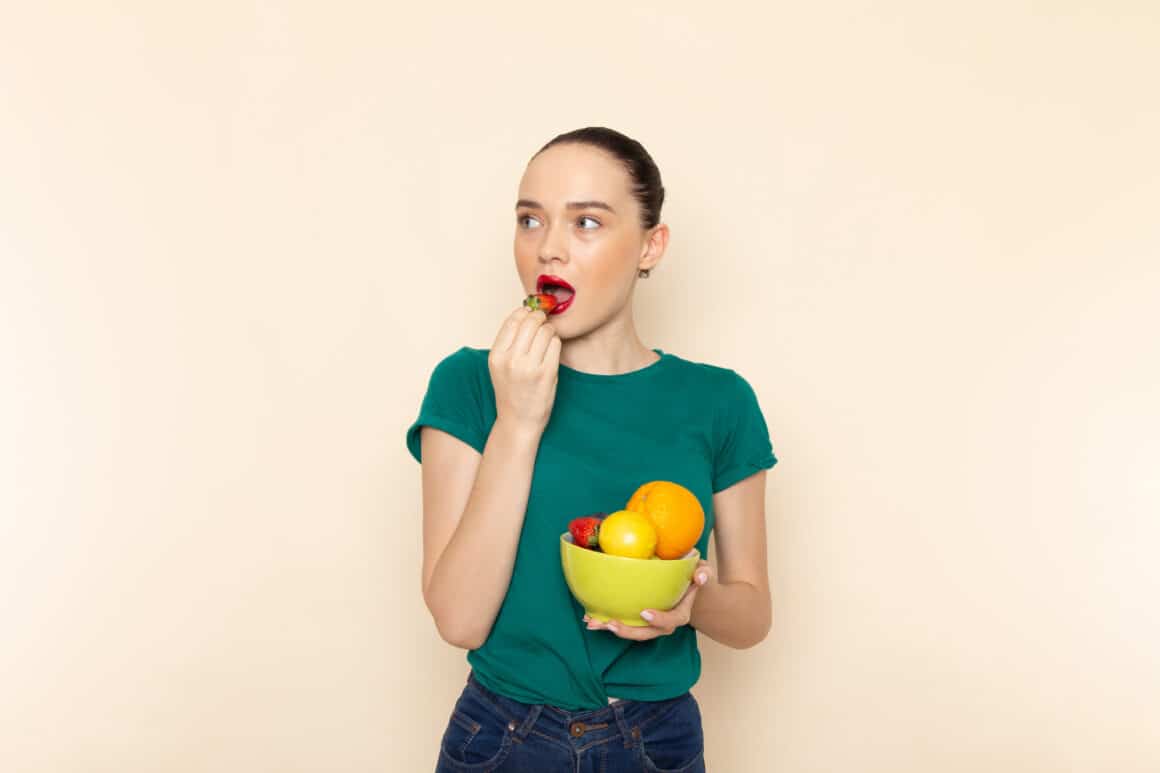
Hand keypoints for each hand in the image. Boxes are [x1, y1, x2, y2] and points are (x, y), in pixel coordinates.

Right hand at [489, 304, 561, 432]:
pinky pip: (555, 344)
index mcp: (496, 356)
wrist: (518, 421)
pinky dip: (555, 343)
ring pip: (545, 331)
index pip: (512, 321)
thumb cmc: (512, 391)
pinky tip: (551, 350)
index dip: (524, 312)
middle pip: (530, 322)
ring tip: (547, 339)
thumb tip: (526, 312)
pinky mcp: (547, 374)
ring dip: (549, 330)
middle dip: (539, 317)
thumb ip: (509, 341)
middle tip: (543, 321)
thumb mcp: (500, 365)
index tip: (530, 312)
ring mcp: (529, 367)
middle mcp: (511, 360)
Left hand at [583, 560, 714, 640]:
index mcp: (680, 614)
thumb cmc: (693, 579)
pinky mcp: (637, 620)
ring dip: (611, 629)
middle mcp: (663, 624)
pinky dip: (606, 621)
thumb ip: (703, 574)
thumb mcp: (702, 573)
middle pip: (646, 633)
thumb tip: (700, 577)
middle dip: (627, 631)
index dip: (658, 619)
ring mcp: (648, 624)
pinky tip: (589, 616)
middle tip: (610, 624)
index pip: (671, 621)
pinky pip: (622, 623)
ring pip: (630, 631)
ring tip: (592, 623)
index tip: (645, 612)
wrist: (686, 589)